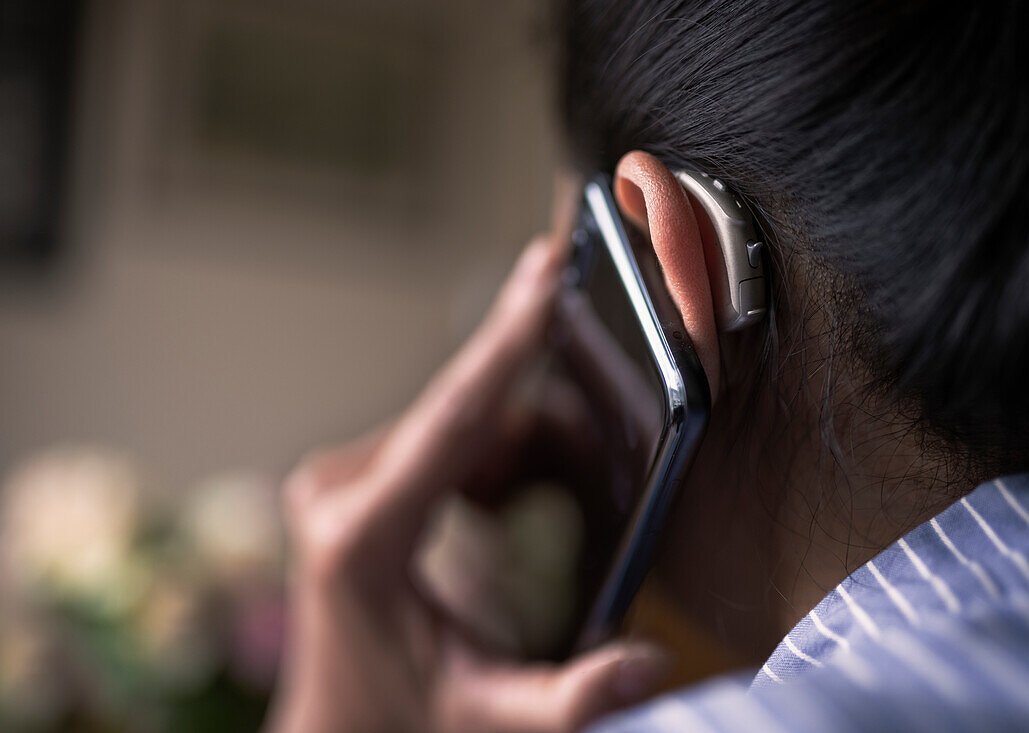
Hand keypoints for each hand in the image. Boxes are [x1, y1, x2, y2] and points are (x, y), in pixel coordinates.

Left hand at [266, 237, 670, 732]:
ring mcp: (335, 478)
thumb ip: (571, 698)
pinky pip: (438, 439)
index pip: (453, 415)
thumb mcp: (486, 715)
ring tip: (514, 523)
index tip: (545, 272)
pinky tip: (492, 511)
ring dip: (507, 456)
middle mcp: (336, 490)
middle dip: (531, 423)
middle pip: (463, 415)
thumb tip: (652, 666)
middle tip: (578, 431)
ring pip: (455, 425)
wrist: (331, 727)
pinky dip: (483, 463)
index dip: (508, 337)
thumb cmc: (400, 717)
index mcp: (363, 535)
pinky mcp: (346, 477)